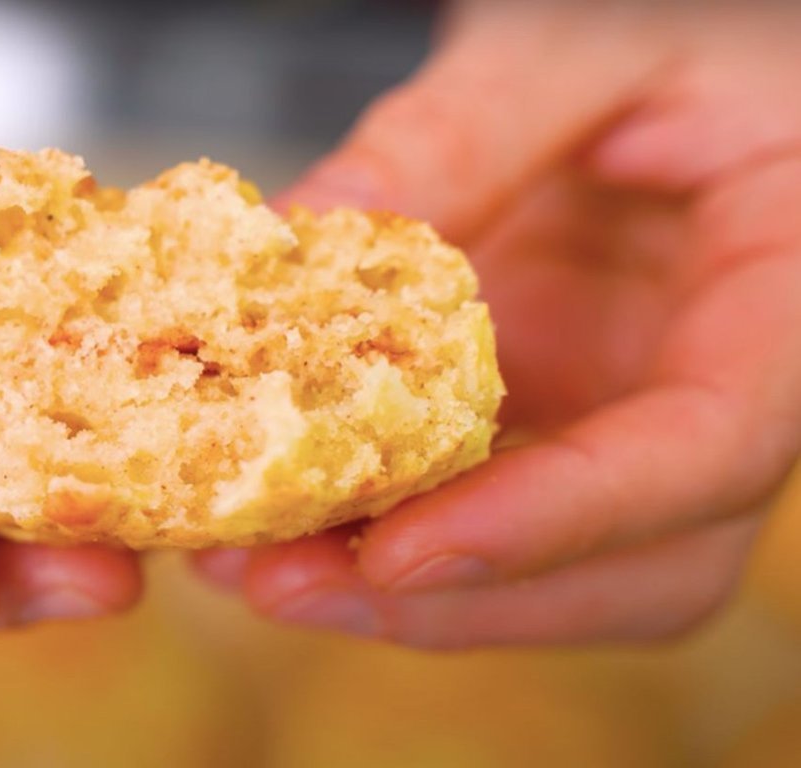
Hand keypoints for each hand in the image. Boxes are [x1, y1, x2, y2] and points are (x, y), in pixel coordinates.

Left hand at [197, 0, 800, 647]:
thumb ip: (462, 131)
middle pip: (632, 569)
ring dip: (398, 595)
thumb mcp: (583, 44)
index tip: (404, 551)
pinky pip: (484, 511)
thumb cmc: (678, 27)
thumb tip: (295, 234)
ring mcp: (635, 421)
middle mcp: (719, 396)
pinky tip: (273, 517)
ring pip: (553, 574)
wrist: (665, 55)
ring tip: (243, 563)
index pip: (705, 452)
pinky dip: (379, 532)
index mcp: (784, 303)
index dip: (557, 521)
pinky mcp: (560, 420)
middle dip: (454, 600)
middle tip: (278, 580)